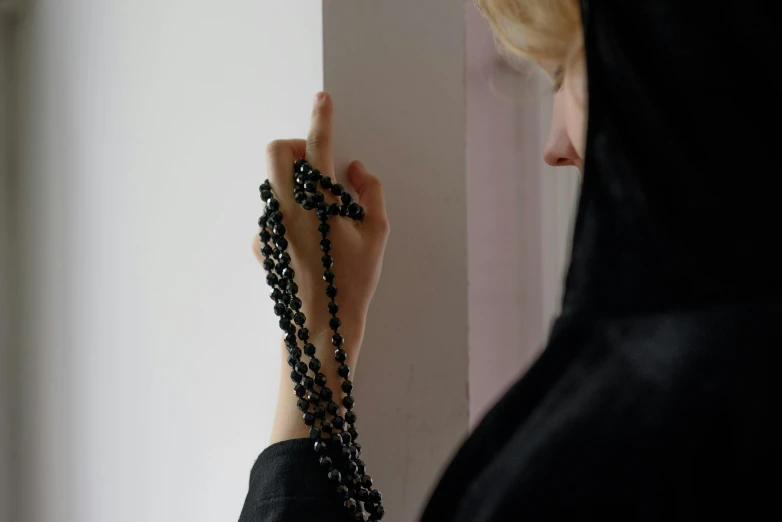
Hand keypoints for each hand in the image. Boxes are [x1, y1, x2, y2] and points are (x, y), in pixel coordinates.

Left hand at [252, 92, 389, 442]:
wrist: (322, 327)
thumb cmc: (354, 281)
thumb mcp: (377, 235)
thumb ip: (370, 192)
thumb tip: (355, 168)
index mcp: (317, 203)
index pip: (319, 146)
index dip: (322, 117)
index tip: (323, 99)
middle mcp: (286, 208)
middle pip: (275, 153)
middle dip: (295, 148)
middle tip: (319, 167)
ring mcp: (267, 227)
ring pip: (273, 184)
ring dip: (295, 185)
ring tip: (322, 217)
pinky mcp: (260, 245)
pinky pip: (272, 215)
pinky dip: (290, 215)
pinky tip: (309, 242)